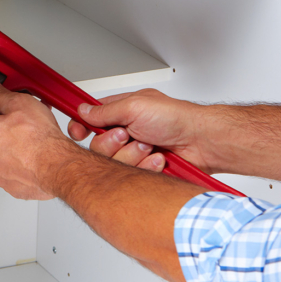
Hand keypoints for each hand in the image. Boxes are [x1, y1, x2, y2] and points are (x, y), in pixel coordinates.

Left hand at [0, 79, 78, 199]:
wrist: (56, 166)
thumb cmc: (38, 139)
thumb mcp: (19, 104)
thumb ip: (0, 95)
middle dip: (0, 122)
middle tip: (16, 114)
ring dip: (9, 141)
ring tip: (29, 131)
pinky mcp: (11, 184)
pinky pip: (10, 167)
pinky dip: (18, 159)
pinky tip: (32, 150)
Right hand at [67, 88, 210, 172]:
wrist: (201, 143)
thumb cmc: (176, 119)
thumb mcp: (135, 106)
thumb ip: (105, 110)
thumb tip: (83, 110)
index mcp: (122, 112)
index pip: (90, 119)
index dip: (81, 127)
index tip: (79, 133)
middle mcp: (126, 132)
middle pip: (97, 145)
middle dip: (113, 143)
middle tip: (129, 136)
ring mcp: (134, 151)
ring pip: (113, 162)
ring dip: (132, 155)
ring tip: (149, 147)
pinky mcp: (142, 168)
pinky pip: (130, 174)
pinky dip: (145, 166)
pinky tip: (157, 159)